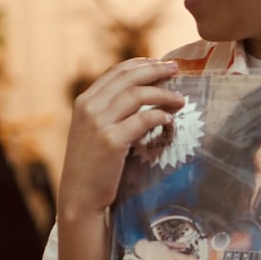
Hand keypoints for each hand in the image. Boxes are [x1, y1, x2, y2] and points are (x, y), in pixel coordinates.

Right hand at [58, 58, 183, 219]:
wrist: (79, 196)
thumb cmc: (91, 165)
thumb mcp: (91, 131)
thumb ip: (107, 111)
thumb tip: (139, 94)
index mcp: (84, 101)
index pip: (116, 72)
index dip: (141, 64)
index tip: (160, 63)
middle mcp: (89, 108)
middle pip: (129, 78)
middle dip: (156, 70)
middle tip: (176, 69)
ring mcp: (99, 124)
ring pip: (138, 95)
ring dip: (164, 94)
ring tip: (180, 100)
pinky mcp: (112, 141)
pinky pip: (143, 120)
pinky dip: (160, 117)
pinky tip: (170, 121)